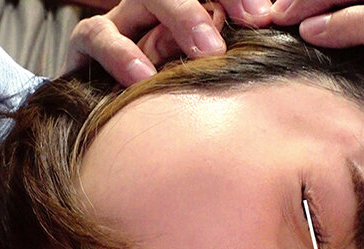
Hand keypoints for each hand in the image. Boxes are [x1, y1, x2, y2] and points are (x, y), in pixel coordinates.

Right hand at [66, 0, 272, 85]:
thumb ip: (238, 61)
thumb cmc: (175, 96)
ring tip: (206, 54)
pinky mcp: (87, 44)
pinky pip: (97, 36)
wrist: (112, 121)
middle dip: (210, 4)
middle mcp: (155, 5)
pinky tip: (144, 78)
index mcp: (190, 7)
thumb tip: (275, 43)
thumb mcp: (208, 75)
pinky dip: (121, 55)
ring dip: (180, 17)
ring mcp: (122, 19)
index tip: (262, 17)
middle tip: (243, 33)